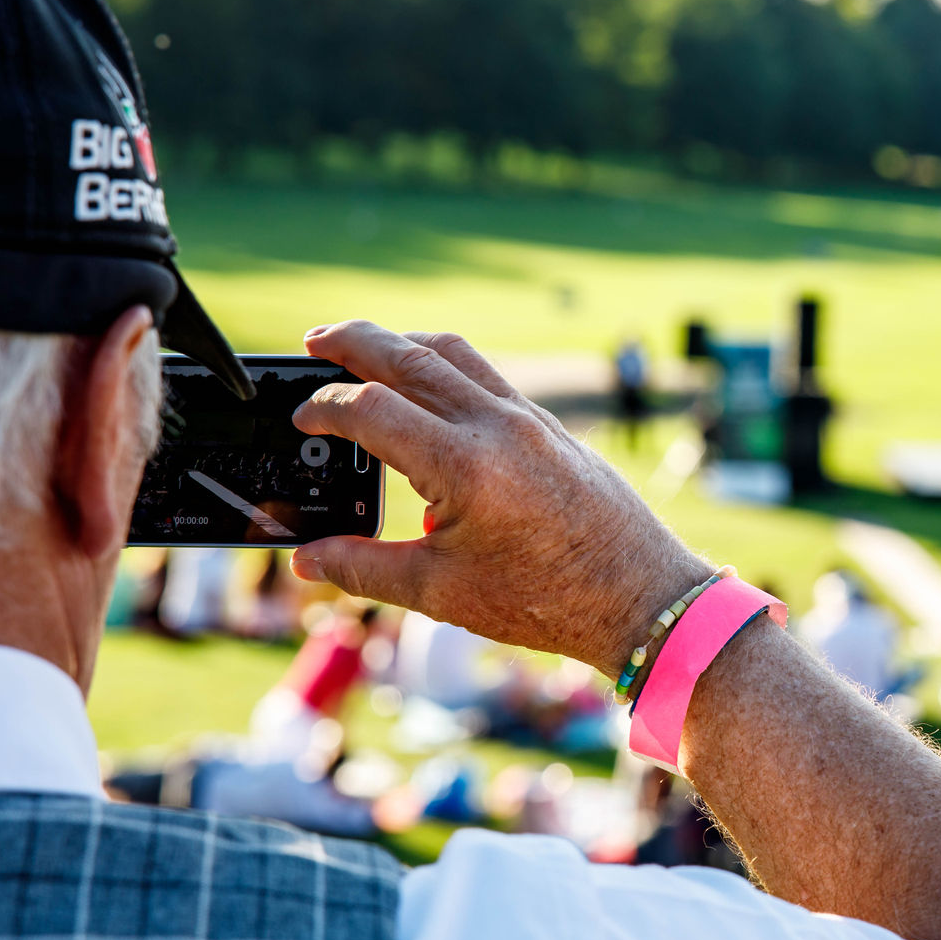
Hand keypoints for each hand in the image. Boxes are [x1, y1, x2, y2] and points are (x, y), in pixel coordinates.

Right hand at [288, 320, 707, 675]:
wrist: (639, 595)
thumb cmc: (546, 599)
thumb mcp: (441, 591)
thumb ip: (363, 568)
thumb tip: (306, 558)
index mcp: (464, 466)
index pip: (372, 409)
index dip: (324, 409)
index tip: (301, 421)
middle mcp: (497, 427)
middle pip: (410, 357)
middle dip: (354, 342)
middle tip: (313, 340)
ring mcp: (529, 419)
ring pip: (455, 353)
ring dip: (404, 342)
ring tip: (365, 349)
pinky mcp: (549, 425)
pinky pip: (487, 375)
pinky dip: (447, 365)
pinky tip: (429, 385)